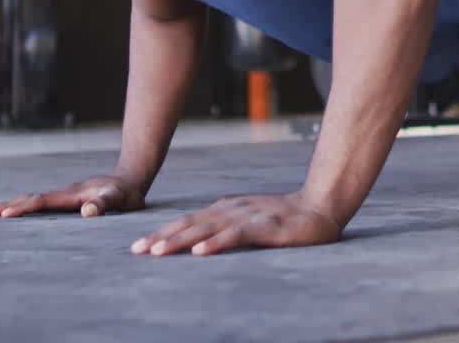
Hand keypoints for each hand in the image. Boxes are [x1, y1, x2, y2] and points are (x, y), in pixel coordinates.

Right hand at [0, 174, 146, 217]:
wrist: (132, 178)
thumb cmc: (128, 193)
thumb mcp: (120, 200)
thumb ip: (105, 204)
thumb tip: (87, 212)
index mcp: (73, 195)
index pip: (42, 201)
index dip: (24, 208)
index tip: (5, 214)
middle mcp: (66, 193)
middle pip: (33, 198)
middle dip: (10, 205)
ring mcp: (67, 195)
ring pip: (37, 199)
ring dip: (17, 205)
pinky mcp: (70, 199)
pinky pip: (45, 203)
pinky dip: (29, 206)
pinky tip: (23, 213)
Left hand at [131, 192, 341, 255]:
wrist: (322, 206)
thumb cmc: (285, 218)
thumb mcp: (250, 220)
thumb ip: (226, 224)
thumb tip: (199, 236)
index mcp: (226, 209)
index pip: (188, 222)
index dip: (163, 232)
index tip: (138, 247)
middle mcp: (232, 210)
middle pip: (191, 223)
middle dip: (162, 237)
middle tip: (136, 250)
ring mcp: (248, 216)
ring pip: (208, 228)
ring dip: (181, 240)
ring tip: (158, 252)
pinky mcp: (265, 227)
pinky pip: (237, 235)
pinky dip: (216, 243)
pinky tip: (201, 252)